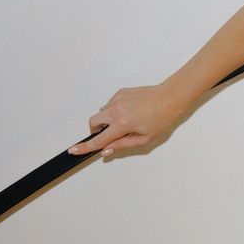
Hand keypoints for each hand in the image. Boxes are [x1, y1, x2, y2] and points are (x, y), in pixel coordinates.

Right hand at [70, 83, 187, 160]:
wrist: (170, 97)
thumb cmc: (162, 119)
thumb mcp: (144, 139)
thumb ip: (122, 145)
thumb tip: (106, 151)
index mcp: (123, 123)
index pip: (99, 139)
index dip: (85, 147)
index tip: (74, 150)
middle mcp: (116, 110)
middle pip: (93, 122)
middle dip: (96, 131)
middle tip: (109, 135)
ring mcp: (117, 99)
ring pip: (102, 113)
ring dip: (107, 121)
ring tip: (127, 123)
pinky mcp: (120, 93)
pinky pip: (110, 105)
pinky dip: (114, 112)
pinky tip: (130, 113)